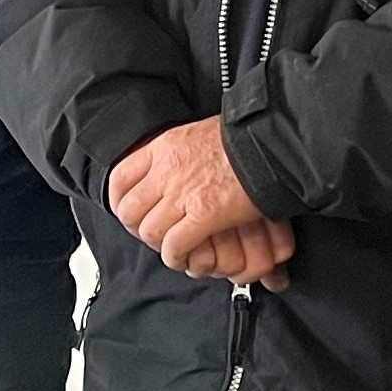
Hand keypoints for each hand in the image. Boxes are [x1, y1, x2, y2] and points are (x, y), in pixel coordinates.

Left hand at [106, 120, 291, 291]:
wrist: (272, 141)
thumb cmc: (246, 137)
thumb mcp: (201, 133)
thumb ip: (184, 151)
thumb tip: (183, 162)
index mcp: (165, 148)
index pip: (121, 178)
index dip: (119, 201)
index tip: (129, 211)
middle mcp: (168, 171)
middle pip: (130, 210)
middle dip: (138, 228)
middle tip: (153, 234)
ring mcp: (184, 193)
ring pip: (150, 231)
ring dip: (160, 245)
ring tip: (172, 249)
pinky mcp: (205, 214)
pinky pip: (175, 245)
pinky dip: (177, 256)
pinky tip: (185, 257)